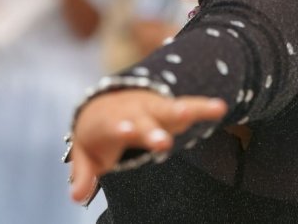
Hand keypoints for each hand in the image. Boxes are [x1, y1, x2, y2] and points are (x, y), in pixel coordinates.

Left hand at [70, 89, 226, 202]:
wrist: (106, 102)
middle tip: (163, 142)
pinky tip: (220, 107)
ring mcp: (153, 108)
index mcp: (111, 120)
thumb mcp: (86, 150)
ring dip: (182, 112)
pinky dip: (203, 107)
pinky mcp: (170, 109)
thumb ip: (84, 171)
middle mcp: (134, 111)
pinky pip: (189, 106)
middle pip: (144, 120)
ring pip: (169, 109)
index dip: (121, 128)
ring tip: (196, 114)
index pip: (116, 125)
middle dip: (152, 131)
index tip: (127, 130)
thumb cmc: (98, 132)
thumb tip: (77, 195)